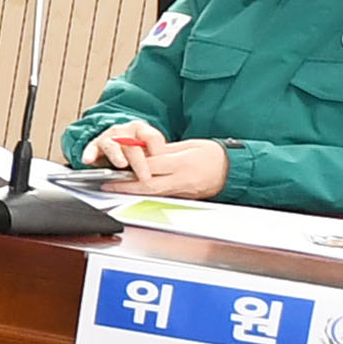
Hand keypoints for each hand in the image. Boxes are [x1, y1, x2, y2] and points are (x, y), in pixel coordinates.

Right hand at [73, 118, 165, 185]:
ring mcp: (109, 136)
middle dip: (140, 162)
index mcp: (142, 129)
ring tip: (121, 165)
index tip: (162, 164)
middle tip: (145, 177)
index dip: (157, 151)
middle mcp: (125, 130)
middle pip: (133, 145)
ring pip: (113, 146)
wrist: (115, 141)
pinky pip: (91, 149)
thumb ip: (157, 157)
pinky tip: (88, 160)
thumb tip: (173, 172)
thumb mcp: (149, 149)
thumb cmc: (136, 148)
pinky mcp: (95, 144)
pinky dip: (89, 154)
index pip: (152, 138)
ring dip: (117, 156)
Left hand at [98, 133, 226, 199]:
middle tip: (108, 184)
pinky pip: (162, 196)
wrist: (234, 169)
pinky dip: (146, 194)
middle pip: (148, 185)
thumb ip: (164, 151)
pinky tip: (135, 191)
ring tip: (116, 188)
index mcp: (183, 163)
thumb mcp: (189, 145)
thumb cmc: (213, 154)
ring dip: (132, 191)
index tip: (116, 164)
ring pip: (153, 194)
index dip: (131, 166)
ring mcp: (184, 191)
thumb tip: (144, 153)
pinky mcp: (184, 198)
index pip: (151, 165)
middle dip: (125, 186)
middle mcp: (182, 180)